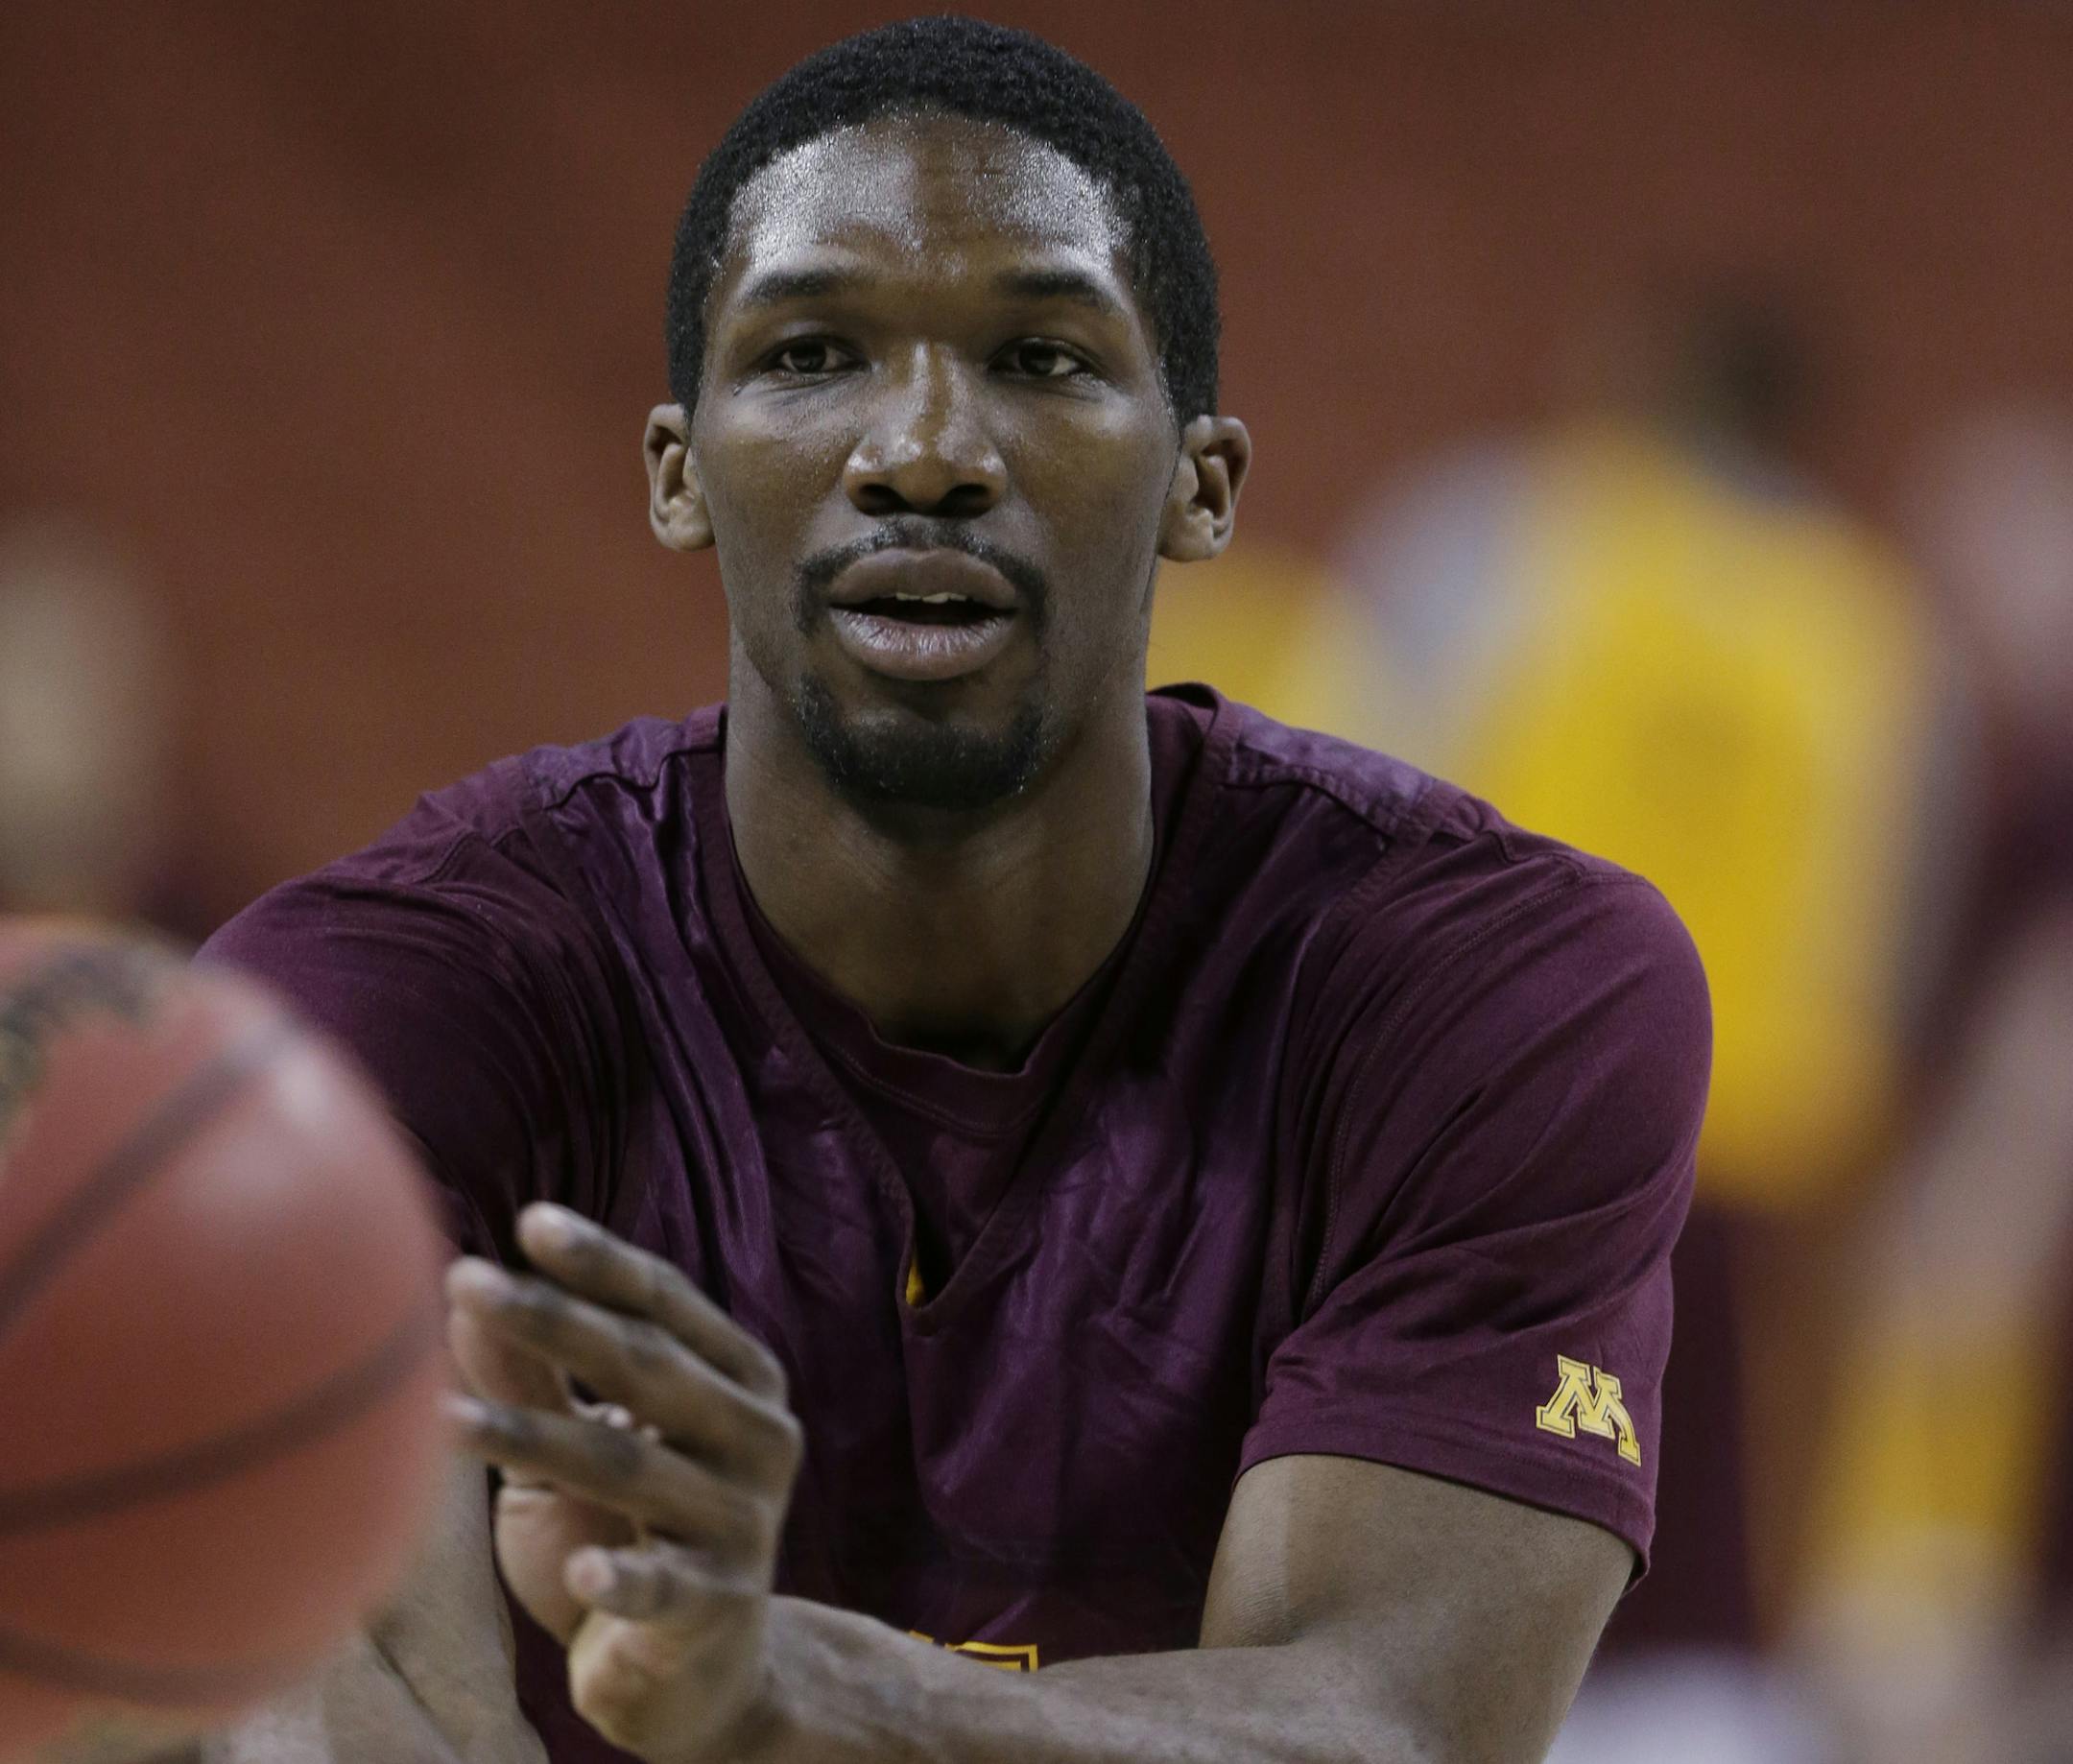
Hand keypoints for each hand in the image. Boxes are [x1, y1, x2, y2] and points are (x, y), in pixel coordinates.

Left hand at [444, 1205, 802, 1762]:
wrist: (697, 1678)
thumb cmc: (623, 1535)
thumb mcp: (576, 1452)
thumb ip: (532, 1379)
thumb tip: (462, 1290)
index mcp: (738, 1379)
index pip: (667, 1303)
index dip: (599, 1263)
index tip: (529, 1222)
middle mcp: (756, 1435)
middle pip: (646, 1366)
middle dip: (551, 1319)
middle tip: (464, 1280)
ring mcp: (744, 1521)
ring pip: (630, 1468)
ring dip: (533, 1440)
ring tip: (440, 1423)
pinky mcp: (719, 1606)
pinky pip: (665, 1588)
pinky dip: (623, 1582)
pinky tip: (579, 1576)